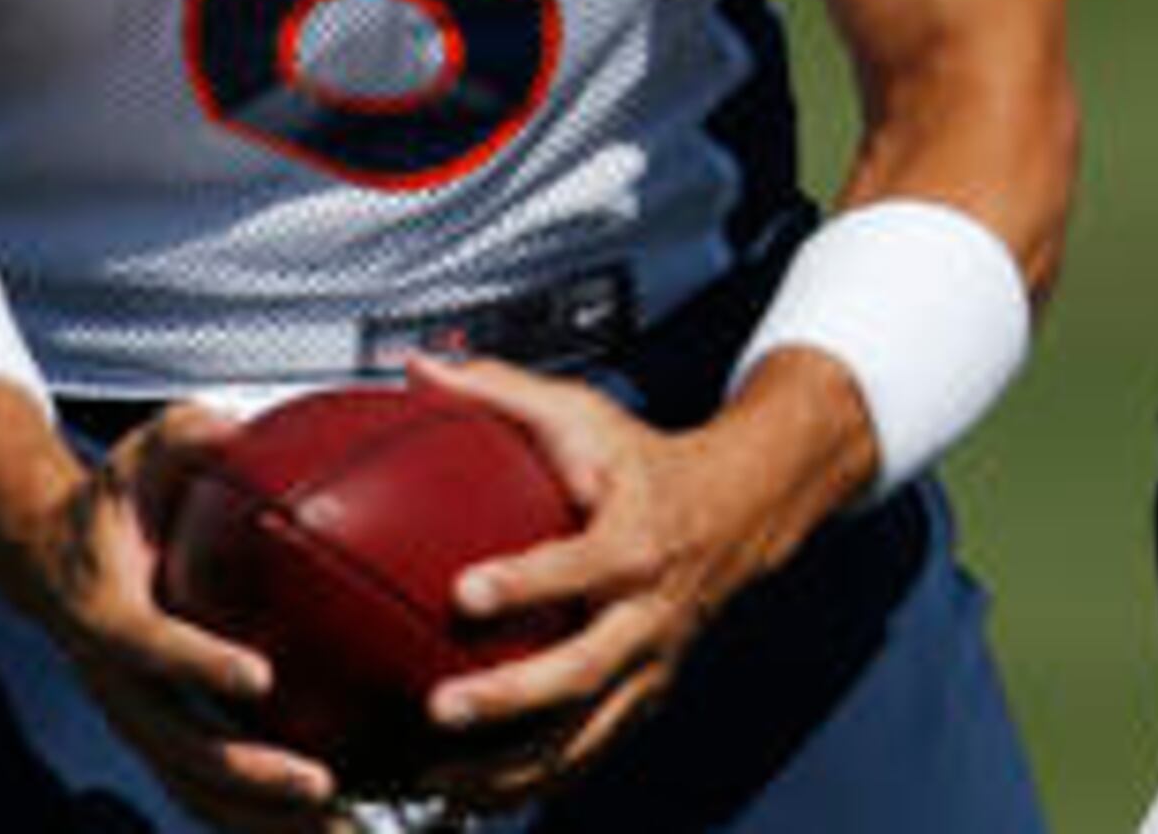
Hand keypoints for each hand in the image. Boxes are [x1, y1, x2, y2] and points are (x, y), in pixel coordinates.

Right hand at [0, 391, 345, 829]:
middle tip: (321, 784)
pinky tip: (338, 822)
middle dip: (246, 775)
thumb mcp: (137, 457)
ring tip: (344, 831)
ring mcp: (138, 720)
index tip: (260, 678)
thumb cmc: (113, 501)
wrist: (52, 559)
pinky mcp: (159, 739)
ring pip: (197, 788)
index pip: (149, 648)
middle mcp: (118, 684)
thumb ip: (180, 436)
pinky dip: (263, 817)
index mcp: (107, 615)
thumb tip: (230, 422)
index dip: (197, 665)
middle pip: (179, 746)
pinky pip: (210, 792)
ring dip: (264, 819)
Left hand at [397, 352, 858, 810]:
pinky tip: (474, 802)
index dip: (527, 581)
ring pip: (588, 731)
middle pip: (584, 668)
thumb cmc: (643, 459)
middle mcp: (648, 610)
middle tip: (441, 708)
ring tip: (443, 784)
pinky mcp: (645, 696)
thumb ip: (501, 391)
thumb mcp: (583, 413)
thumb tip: (419, 367)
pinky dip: (537, 784)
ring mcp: (650, 663)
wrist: (738, 510)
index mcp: (635, 538)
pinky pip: (591, 753)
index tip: (464, 591)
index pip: (582, 564)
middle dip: (513, 696)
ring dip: (517, 766)